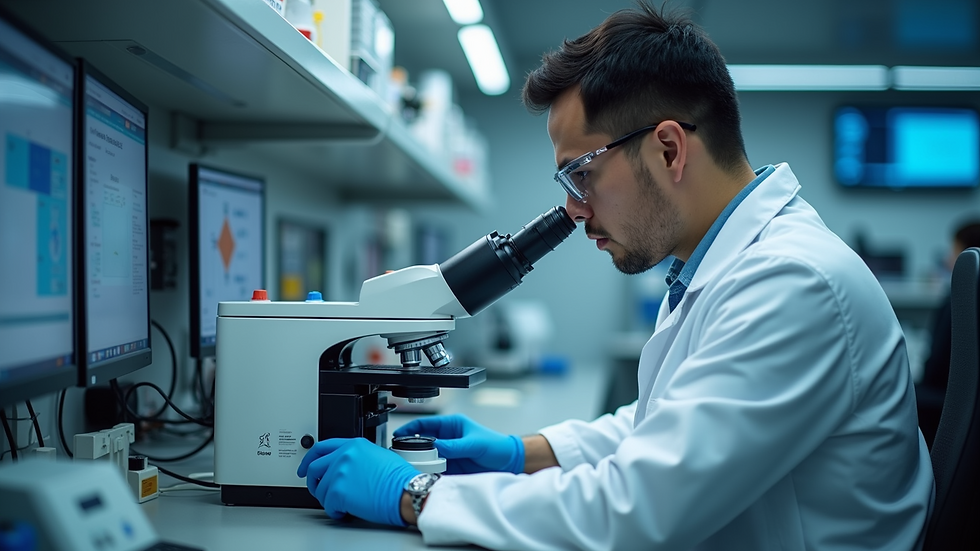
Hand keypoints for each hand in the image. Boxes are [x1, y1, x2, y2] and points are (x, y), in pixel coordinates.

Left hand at [296, 438, 419, 525]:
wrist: (405, 491)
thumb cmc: (398, 479)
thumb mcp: (377, 455)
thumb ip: (357, 457)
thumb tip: (347, 468)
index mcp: (354, 445)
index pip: (322, 447)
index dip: (309, 459)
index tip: (305, 468)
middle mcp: (344, 456)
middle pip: (314, 468)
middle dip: (313, 482)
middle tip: (317, 490)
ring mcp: (340, 473)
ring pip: (320, 490)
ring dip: (328, 500)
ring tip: (342, 504)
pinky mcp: (338, 492)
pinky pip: (328, 506)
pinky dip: (336, 512)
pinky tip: (346, 511)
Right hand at [394, 414, 523, 474]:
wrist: (510, 462)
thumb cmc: (497, 446)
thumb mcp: (474, 444)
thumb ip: (454, 446)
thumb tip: (435, 446)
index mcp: (452, 425)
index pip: (426, 424)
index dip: (411, 428)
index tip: (399, 435)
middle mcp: (448, 439)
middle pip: (423, 442)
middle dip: (412, 448)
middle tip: (403, 455)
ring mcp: (449, 454)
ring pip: (428, 457)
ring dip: (420, 462)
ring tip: (412, 467)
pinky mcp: (452, 467)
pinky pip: (436, 470)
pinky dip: (430, 473)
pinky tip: (425, 475)